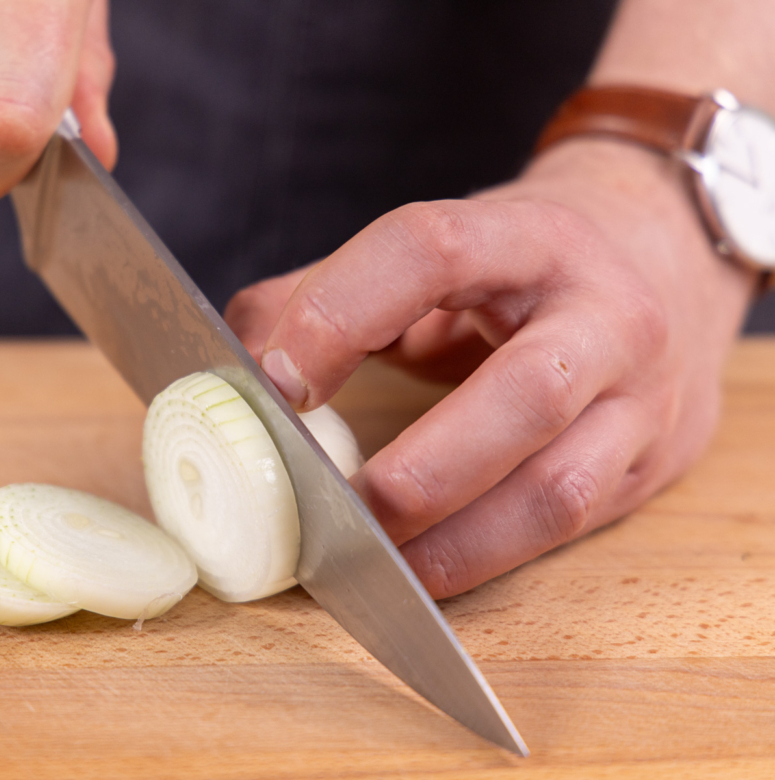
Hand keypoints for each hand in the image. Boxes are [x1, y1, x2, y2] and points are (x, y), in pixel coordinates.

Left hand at [225, 139, 757, 598]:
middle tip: (328, 501)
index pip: (430, 252)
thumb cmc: (517, 269)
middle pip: (524, 394)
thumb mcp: (432, 253)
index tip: (274, 382)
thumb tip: (226, 365)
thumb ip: (323, 293)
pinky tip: (419, 571)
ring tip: (369, 560)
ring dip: (450, 539)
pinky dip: (481, 560)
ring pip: (557, 486)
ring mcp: (640, 396)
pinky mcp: (649, 463)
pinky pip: (566, 529)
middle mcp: (603, 314)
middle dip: (415, 468)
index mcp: (528, 237)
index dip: (340, 314)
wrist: (662, 258)